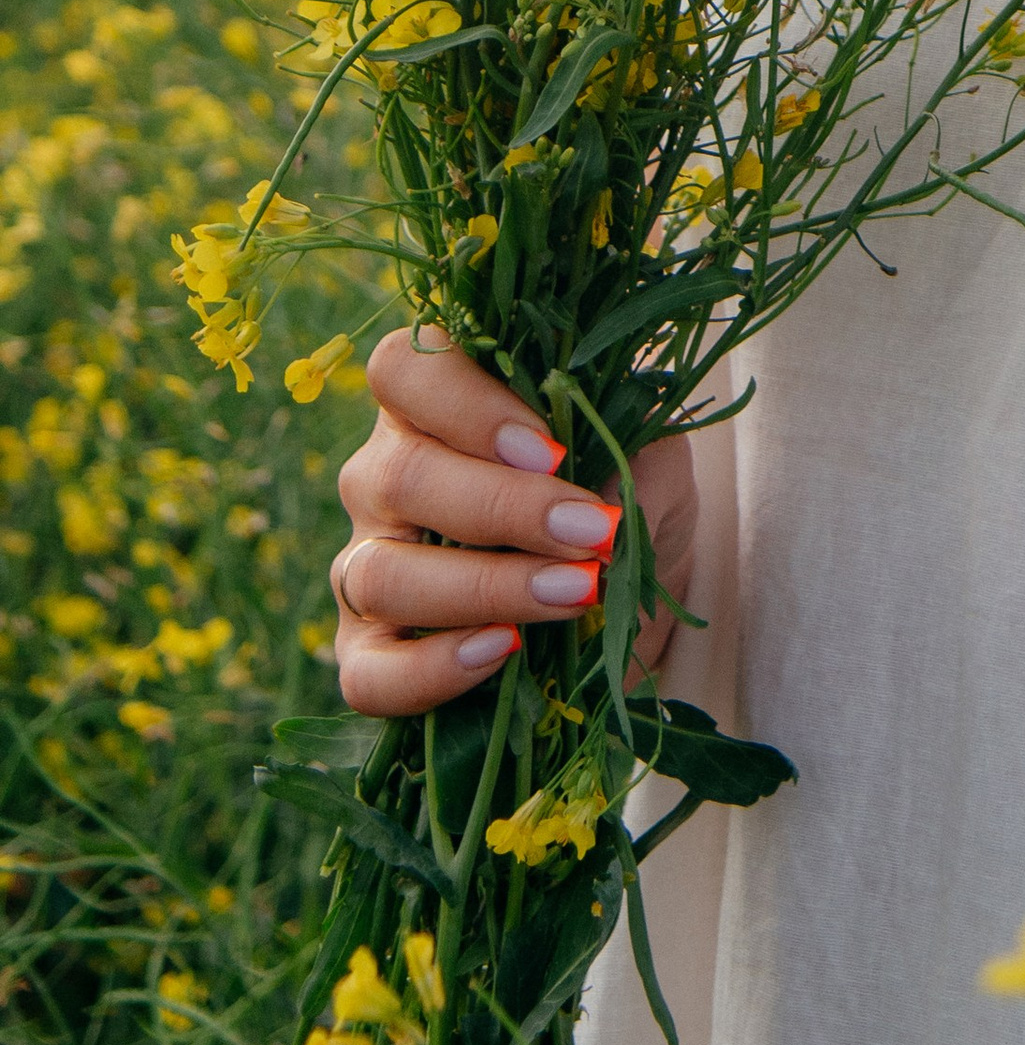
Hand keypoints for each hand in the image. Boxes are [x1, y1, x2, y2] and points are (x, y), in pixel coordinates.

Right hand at [332, 325, 699, 718]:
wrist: (620, 584)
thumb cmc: (618, 487)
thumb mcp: (641, 447)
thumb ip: (622, 450)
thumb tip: (594, 495)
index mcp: (431, 399)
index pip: (404, 370)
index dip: (468, 406)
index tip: (550, 450)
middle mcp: (380, 475)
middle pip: (399, 477)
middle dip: (503, 509)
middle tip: (590, 533)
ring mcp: (363, 564)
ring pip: (381, 575)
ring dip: (483, 588)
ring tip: (573, 593)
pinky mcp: (366, 650)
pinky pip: (367, 675)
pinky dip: (431, 670)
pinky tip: (503, 649)